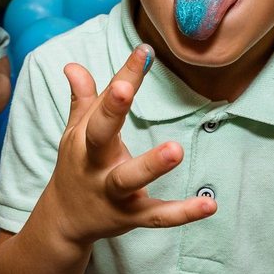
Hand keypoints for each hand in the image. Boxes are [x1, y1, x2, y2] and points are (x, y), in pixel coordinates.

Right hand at [39, 44, 215, 246]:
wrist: (64, 220)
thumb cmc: (77, 167)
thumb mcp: (74, 133)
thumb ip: (82, 99)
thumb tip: (72, 65)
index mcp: (84, 140)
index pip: (102, 104)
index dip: (122, 78)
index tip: (143, 52)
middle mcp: (94, 164)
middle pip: (100, 136)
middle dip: (111, 112)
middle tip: (124, 89)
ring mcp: (112, 193)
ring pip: (129, 179)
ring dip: (151, 166)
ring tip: (176, 149)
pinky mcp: (130, 216)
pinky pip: (157, 216)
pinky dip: (182, 213)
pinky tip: (210, 204)